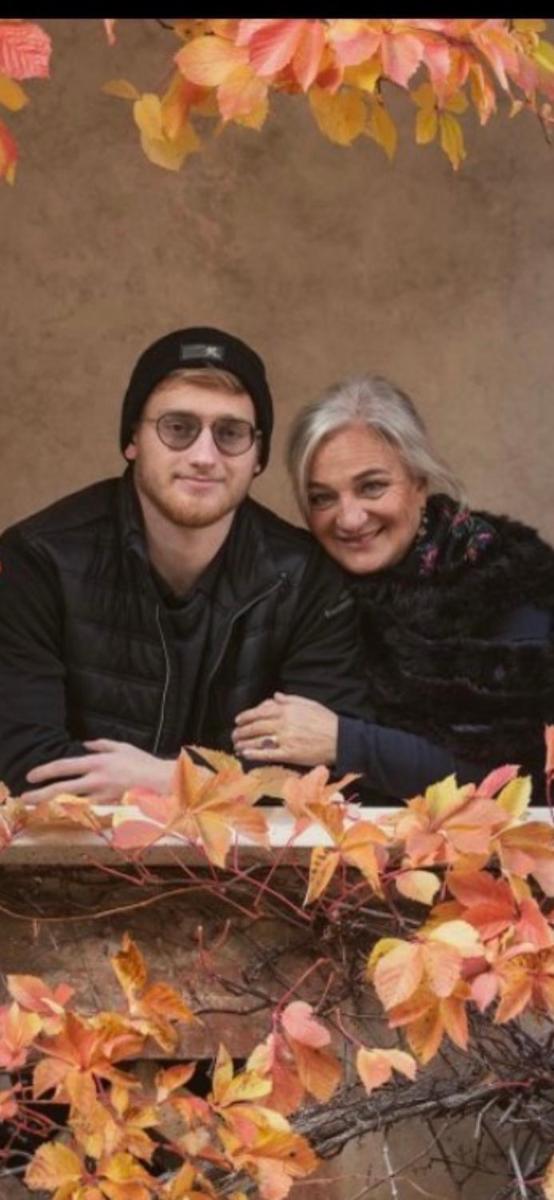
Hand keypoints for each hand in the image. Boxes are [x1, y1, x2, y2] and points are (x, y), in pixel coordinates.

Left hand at [21, 740, 175, 805]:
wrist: (164, 783)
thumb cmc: (144, 763)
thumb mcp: (123, 747)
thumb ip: (102, 745)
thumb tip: (85, 745)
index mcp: (99, 762)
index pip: (65, 766)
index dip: (45, 771)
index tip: (31, 776)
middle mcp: (97, 780)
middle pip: (63, 788)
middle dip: (41, 793)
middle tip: (25, 798)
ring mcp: (103, 797)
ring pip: (71, 804)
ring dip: (53, 807)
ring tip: (38, 810)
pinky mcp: (110, 810)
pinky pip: (87, 814)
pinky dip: (73, 816)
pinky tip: (62, 819)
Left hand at [232, 692, 337, 766]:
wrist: (340, 739)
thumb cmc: (325, 720)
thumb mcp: (309, 703)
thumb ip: (290, 699)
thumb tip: (275, 696)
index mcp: (287, 709)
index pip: (260, 711)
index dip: (246, 715)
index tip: (238, 720)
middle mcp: (283, 723)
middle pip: (256, 726)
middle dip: (241, 731)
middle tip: (234, 734)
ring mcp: (285, 739)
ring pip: (258, 740)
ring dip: (244, 743)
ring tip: (236, 745)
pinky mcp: (289, 753)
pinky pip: (268, 754)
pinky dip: (255, 754)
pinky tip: (245, 754)